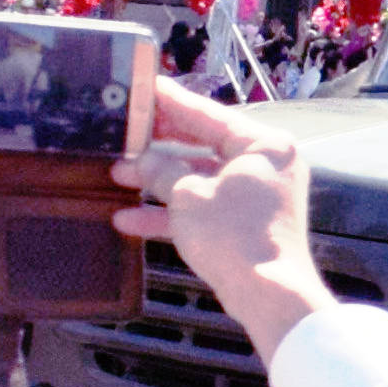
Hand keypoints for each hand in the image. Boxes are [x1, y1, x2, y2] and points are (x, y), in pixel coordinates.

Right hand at [109, 81, 337, 362]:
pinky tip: (130, 221)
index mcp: (262, 145)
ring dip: (160, 182)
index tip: (146, 89)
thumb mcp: (188, 197)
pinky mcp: (247, 225)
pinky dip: (174, 213)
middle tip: (126, 135)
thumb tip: (141, 162)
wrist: (268, 297)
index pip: (208, 114)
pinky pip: (206, 208)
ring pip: (200, 179)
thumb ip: (161, 172)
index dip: (172, 102)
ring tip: (119, 177)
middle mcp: (265, 165)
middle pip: (203, 145)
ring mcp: (257, 196)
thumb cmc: (235, 237)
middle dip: (160, 148)